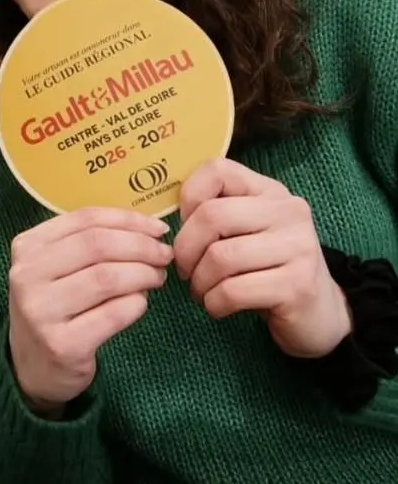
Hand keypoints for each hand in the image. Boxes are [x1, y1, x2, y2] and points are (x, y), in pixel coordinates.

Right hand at [8, 208, 172, 412]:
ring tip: (157, 277)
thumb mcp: (56, 268)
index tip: (158, 228)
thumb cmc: (53, 308)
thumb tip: (148, 230)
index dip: (128, 220)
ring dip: (143, 274)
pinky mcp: (61, 344)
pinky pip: (113, 314)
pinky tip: (141, 303)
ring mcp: (41, 311)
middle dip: (141, 246)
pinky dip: (136, 304)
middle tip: (164, 255)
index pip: (84, 219)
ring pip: (107, 278)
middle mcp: (27, 275)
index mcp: (27, 247)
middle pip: (97, 245)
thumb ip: (89, 245)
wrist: (32, 368)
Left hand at [174, 158, 350, 357]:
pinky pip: (234, 290)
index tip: (184, 226)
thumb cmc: (267, 268)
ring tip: (201, 292)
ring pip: (221, 257)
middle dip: (186, 249)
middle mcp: (288, 211)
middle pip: (213, 216)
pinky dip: (214, 302)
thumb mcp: (246, 231)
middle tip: (185, 271)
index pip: (218, 170)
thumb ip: (216, 213)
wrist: (319, 313)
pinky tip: (217, 306)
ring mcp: (298, 247)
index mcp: (270, 191)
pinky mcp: (298, 285)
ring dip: (199, 282)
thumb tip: (164, 218)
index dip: (189, 197)